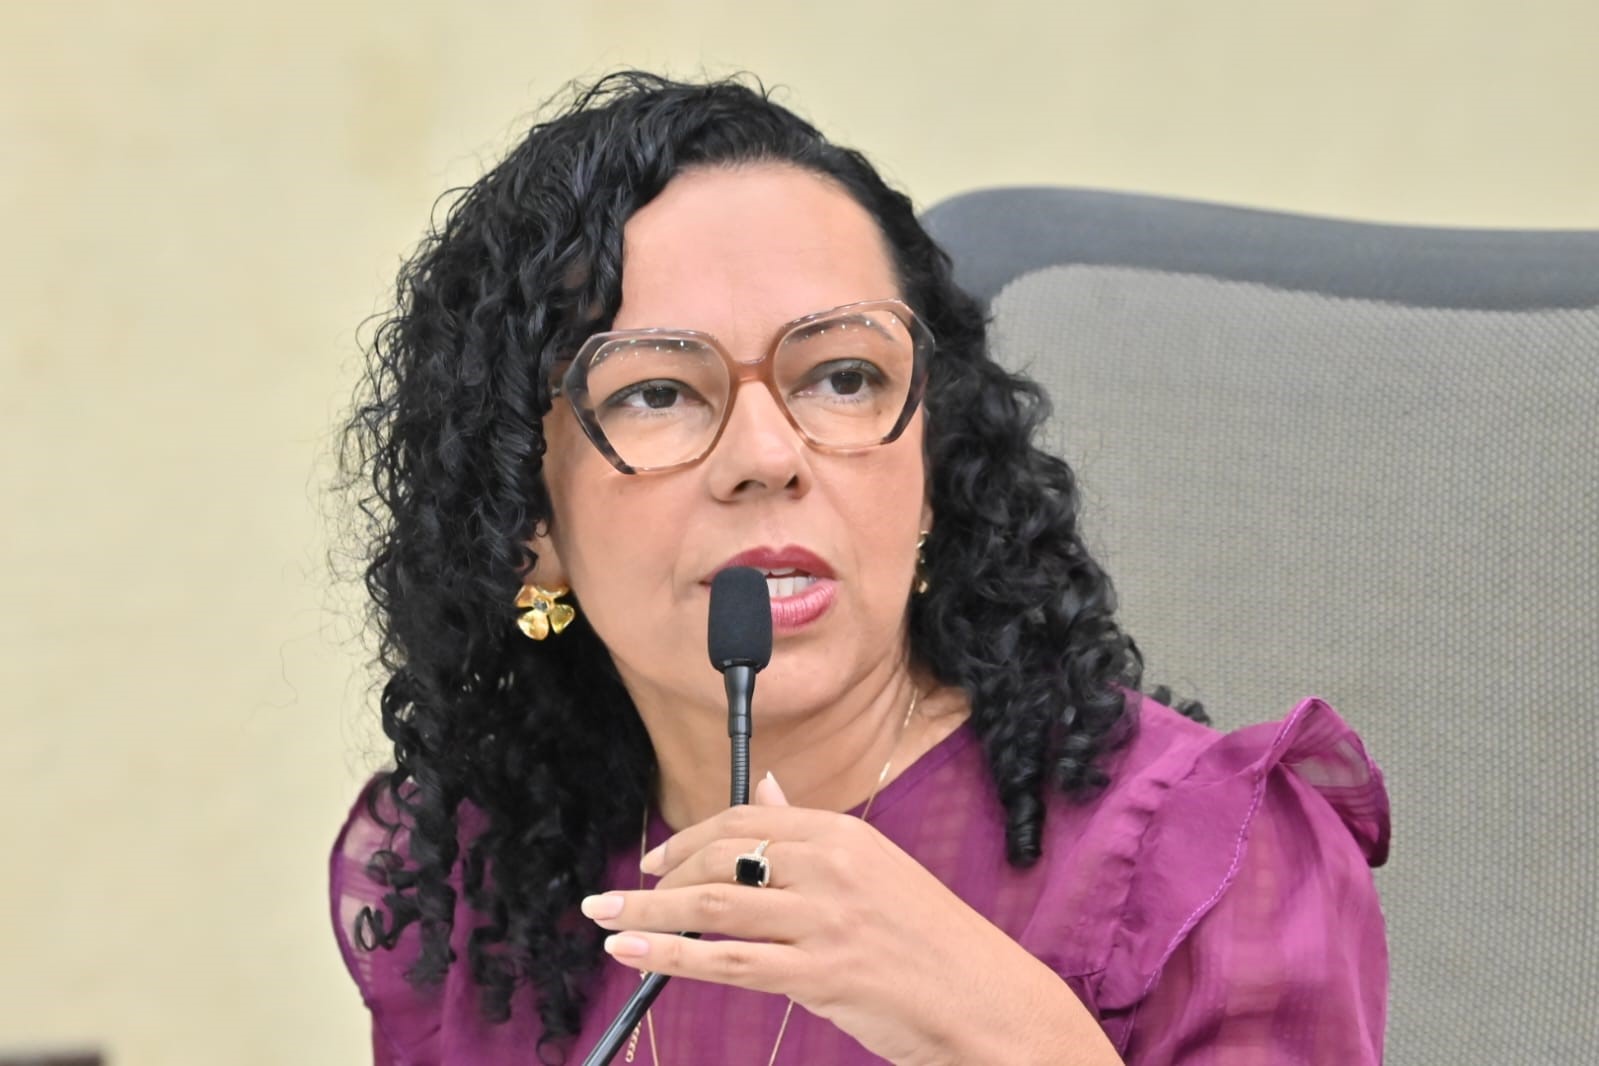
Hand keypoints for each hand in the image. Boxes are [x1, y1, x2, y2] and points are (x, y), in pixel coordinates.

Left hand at [579, 775, 1116, 1064]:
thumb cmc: (931, 942)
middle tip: (621, 898)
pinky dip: (668, 955)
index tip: (656, 859)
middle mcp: (831, 866)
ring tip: (603, 918)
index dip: (689, 837)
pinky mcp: (819, 973)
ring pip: (712, 906)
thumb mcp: (877, 869)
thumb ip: (815, 832)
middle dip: (659, 877)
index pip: (746, 818)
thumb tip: (773, 788)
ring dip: (645, 912)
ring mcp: (824, 920)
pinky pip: (726, 960)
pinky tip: (631, 953)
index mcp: (844, 834)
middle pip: (720, 856)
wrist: (986, 1001)